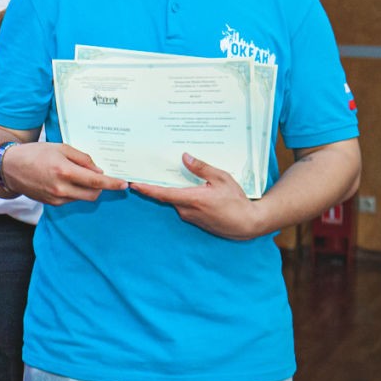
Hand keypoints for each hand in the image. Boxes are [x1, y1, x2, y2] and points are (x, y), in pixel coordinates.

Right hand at [1, 141, 126, 204]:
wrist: (10, 167)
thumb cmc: (35, 153)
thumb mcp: (60, 147)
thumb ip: (82, 158)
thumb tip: (97, 171)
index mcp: (64, 171)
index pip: (96, 181)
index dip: (112, 184)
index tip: (124, 184)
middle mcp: (61, 188)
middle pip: (93, 194)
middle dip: (101, 187)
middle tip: (99, 177)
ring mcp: (56, 198)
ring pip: (83, 198)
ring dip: (87, 189)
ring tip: (77, 176)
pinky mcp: (51, 203)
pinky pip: (71, 200)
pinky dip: (75, 192)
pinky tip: (66, 182)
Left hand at [131, 152, 265, 239]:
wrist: (247, 224)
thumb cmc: (236, 201)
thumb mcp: (221, 179)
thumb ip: (201, 168)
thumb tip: (185, 156)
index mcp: (191, 199)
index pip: (162, 193)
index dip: (146, 189)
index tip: (133, 184)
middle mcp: (186, 210)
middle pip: (166, 196)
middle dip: (156, 185)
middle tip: (147, 172)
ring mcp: (190, 217)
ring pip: (175, 200)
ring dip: (172, 190)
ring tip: (171, 176)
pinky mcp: (194, 220)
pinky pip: (183, 206)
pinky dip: (182, 197)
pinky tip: (189, 189)